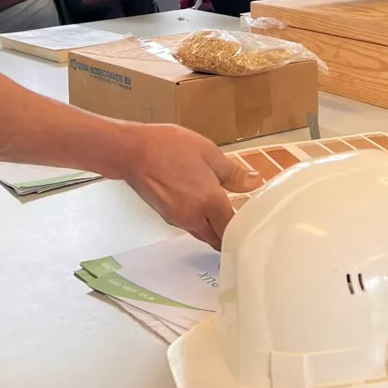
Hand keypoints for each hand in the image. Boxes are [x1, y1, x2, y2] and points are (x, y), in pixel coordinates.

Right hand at [118, 123, 260, 248]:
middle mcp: (194, 218)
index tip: (253, 226)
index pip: (232, 231)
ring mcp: (177, 219)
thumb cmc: (169, 148)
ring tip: (222, 213)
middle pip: (216, 239)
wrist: (132, 152)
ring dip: (212, 229)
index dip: (244, 231)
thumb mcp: (208, 152)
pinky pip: (188, 225)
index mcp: (210, 203)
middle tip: (240, 225)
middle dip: (228, 236)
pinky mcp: (165, 215)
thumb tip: (255, 182)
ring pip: (201, 233)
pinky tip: (198, 204)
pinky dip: (197, 221)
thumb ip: (233, 173)